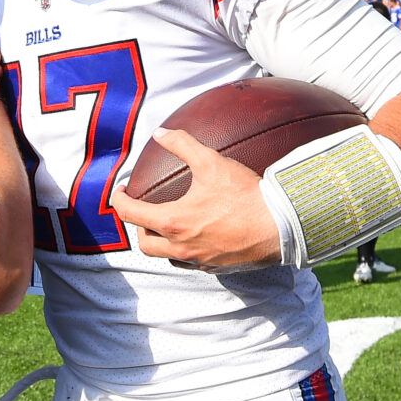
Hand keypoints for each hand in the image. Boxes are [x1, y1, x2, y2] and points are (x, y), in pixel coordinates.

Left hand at [109, 128, 279, 272]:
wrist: (281, 225)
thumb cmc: (245, 194)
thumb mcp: (211, 162)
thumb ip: (182, 144)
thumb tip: (160, 133)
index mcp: (173, 222)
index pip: (129, 214)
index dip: (119, 200)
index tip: (122, 190)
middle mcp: (181, 246)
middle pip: (144, 243)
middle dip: (137, 226)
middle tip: (142, 209)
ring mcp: (198, 260)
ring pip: (166, 256)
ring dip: (159, 241)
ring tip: (165, 224)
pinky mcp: (216, 267)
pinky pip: (190, 263)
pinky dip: (183, 250)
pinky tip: (194, 235)